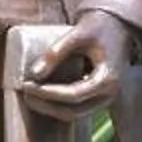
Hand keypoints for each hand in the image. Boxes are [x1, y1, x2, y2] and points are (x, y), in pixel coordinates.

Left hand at [19, 11, 139, 117]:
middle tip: (25, 92)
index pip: (74, 95)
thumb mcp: (77, 34)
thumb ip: (56, 52)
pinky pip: (77, 108)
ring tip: (29, 95)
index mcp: (107, 79)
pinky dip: (58, 105)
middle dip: (46, 105)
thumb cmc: (97, 27)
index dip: (48, 93)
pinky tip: (41, 96)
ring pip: (74, 114)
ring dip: (50, 109)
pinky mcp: (98, 97)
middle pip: (73, 112)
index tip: (27, 84)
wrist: (117, 27)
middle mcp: (109, 94)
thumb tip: (33, 74)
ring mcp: (105, 99)